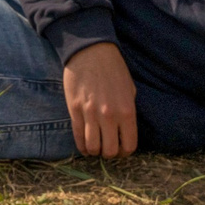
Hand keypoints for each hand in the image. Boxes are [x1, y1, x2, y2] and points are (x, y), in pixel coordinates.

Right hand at [63, 42, 137, 158]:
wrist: (90, 51)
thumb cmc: (113, 69)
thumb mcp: (129, 90)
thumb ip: (128, 111)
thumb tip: (124, 129)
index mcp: (127, 111)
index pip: (128, 146)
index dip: (125, 152)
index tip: (121, 149)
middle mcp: (109, 116)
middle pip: (110, 151)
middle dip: (109, 153)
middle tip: (107, 147)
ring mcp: (90, 114)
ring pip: (93, 147)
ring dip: (95, 151)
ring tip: (95, 146)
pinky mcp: (75, 110)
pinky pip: (78, 137)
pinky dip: (82, 146)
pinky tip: (84, 145)